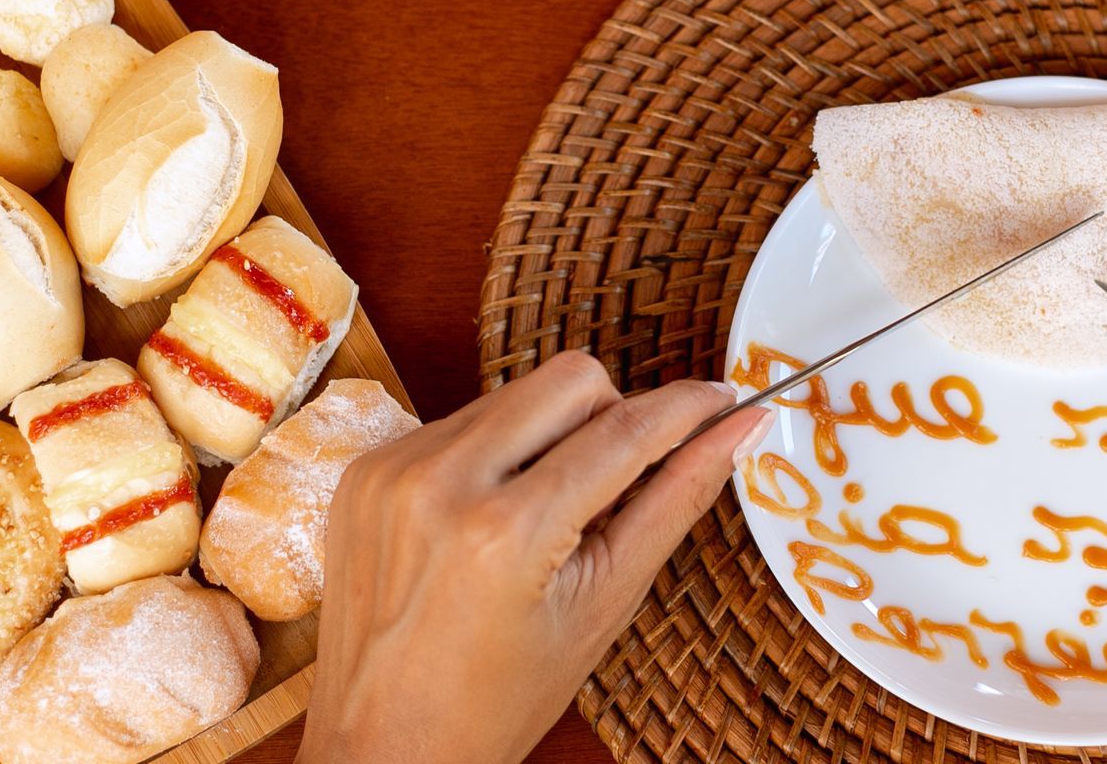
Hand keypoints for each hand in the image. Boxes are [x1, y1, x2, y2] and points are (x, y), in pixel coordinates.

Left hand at [297, 351, 769, 763]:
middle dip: (614, 415)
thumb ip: (677, 502)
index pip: (626, 430)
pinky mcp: (368, 466)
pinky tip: (490, 520)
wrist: (385, 747)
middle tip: (618, 483)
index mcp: (507, 531)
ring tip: (546, 516)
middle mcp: (441, 482)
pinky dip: (495, 455)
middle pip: (571, 380)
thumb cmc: (499, 698)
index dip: (687, 406)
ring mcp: (394, 468)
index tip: (724, 397)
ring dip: (551, 435)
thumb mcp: (606, 604)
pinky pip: (460, 420)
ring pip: (516, 393)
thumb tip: (739, 431)